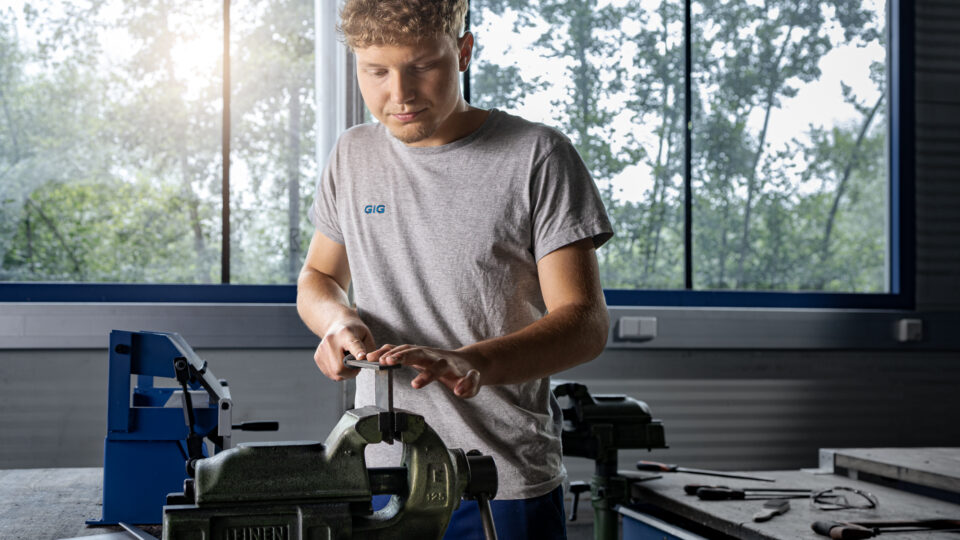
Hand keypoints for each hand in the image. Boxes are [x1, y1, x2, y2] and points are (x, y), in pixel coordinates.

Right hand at [314, 319, 376, 381]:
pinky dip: (338, 373)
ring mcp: (321, 349)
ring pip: (335, 374)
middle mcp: (330, 341)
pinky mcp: (317, 357)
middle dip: (351, 372)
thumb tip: (368, 364)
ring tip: (349, 362)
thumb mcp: (366, 336)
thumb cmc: (355, 332)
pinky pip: (330, 374)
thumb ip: (369, 350)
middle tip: (357, 367)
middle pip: (340, 367)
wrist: (338, 325)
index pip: (353, 344)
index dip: (358, 352)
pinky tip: (341, 363)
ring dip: (345, 373)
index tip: (362, 357)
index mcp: (346, 333)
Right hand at [367, 344, 482, 397]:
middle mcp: (434, 355)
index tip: (414, 385)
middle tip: (386, 362)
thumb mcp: (474, 383)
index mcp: (447, 364)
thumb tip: (459, 390)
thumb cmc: (467, 374)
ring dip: (391, 353)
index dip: (426, 375)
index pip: (437, 367)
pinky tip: (372, 356)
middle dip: (402, 356)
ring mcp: (424, 351)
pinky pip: (399, 349)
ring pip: (406, 349)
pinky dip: (386, 351)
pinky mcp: (416, 352)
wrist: (464, 361)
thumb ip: (469, 385)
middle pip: (418, 353)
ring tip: (374, 359)